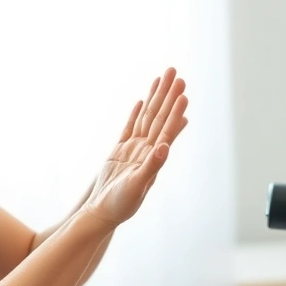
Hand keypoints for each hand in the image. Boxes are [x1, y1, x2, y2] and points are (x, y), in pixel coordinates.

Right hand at [82, 67, 188, 227]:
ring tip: (163, 79)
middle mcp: (146, 150)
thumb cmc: (121, 205)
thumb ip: (152, 166)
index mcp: (153, 157)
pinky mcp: (119, 151)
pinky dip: (136, 114)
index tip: (183, 92)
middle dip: (167, 94)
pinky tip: (143, 101)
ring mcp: (133, 149)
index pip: (166, 128)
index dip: (174, 109)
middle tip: (175, 72)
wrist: (102, 213)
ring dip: (155, 98)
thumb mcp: (137, 186)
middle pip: (159, 117)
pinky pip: (130, 127)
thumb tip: (165, 146)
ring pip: (147, 118)